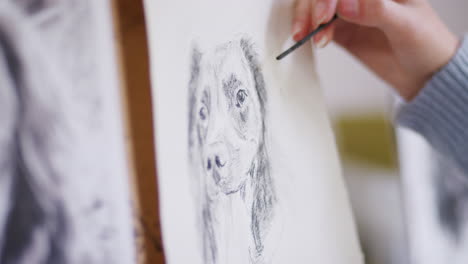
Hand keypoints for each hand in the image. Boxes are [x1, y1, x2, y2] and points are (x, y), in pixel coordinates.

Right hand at [292, 0, 458, 100]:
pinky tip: (307, 39)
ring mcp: (351, 12)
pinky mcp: (342, 30)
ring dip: (306, 17)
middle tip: (315, 25)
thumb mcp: (408, 26)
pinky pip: (318, 24)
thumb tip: (346, 4)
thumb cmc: (427, 45)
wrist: (424, 76)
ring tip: (306, 36)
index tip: (326, 14)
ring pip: (318, 6)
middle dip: (314, 6)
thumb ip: (377, 11)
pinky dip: (308, 30)